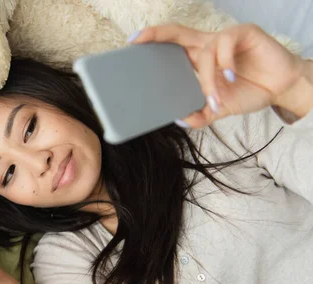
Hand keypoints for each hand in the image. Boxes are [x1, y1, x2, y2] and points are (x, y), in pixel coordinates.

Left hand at [132, 23, 312, 126]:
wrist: (282, 89)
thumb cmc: (249, 92)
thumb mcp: (219, 110)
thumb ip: (200, 116)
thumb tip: (179, 119)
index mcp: (198, 58)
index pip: (171, 45)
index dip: (153, 41)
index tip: (132, 44)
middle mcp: (208, 44)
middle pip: (177, 33)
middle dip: (156, 34)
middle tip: (138, 40)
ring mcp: (226, 37)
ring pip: (205, 51)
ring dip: (208, 79)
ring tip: (216, 100)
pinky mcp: (244, 33)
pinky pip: (225, 43)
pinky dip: (224, 64)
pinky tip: (231, 79)